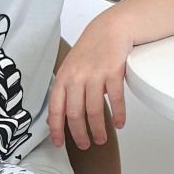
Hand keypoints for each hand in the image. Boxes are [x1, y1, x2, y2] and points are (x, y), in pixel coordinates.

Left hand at [47, 9, 130, 148]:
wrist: (110, 29)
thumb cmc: (90, 50)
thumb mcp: (69, 70)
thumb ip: (63, 93)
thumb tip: (55, 119)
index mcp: (63, 78)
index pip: (56, 109)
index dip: (56, 129)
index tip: (59, 143)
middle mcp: (77, 77)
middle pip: (75, 114)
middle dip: (79, 134)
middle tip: (85, 145)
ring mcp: (95, 74)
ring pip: (94, 110)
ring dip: (98, 129)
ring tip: (101, 138)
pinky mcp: (113, 72)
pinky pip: (116, 99)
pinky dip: (118, 115)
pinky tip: (119, 123)